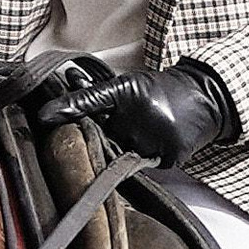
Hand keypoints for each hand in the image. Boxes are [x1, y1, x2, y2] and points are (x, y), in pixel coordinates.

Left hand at [75, 63, 233, 165]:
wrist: (205, 96)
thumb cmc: (161, 91)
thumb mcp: (130, 85)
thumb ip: (99, 94)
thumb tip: (68, 85)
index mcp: (127, 92)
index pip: (91, 100)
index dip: (68, 107)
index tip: (44, 115)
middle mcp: (139, 114)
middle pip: (105, 137)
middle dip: (108, 134)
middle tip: (127, 124)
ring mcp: (154, 137)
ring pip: (124, 154)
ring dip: (128, 147)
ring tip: (146, 131)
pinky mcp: (169, 154)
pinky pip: (145, 164)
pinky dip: (148, 154)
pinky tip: (158, 140)